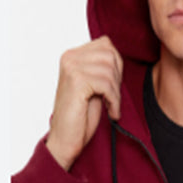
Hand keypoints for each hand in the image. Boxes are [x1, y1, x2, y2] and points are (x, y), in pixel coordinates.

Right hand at [45, 36, 122, 170]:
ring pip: (110, 70)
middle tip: (113, 97)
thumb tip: (116, 53)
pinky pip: (107, 85)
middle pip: (110, 55)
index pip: (106, 44)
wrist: (65, 138)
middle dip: (117, 78)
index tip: (113, 85)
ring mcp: (71, 68)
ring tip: (111, 106)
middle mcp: (69, 57)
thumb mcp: (94, 83)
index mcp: (72, 55)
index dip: (116, 65)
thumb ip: (101, 65)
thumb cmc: (81, 113)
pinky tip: (111, 112)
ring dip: (116, 92)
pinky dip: (114, 101)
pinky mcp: (76, 81)